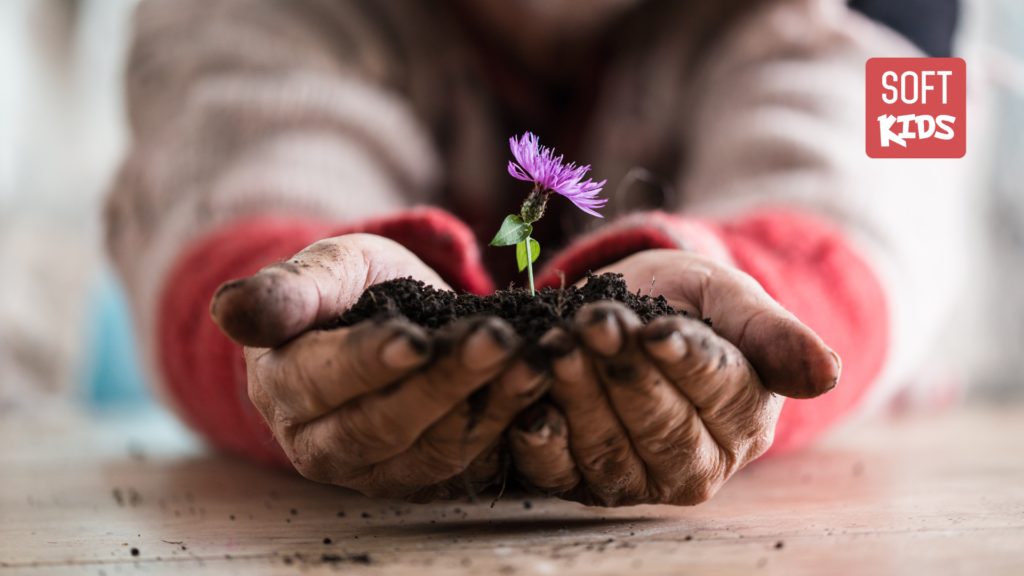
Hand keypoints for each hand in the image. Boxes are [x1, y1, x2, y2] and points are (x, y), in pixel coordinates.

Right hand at [211, 234, 548, 501]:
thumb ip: (286, 291)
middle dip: (446, 382)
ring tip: (531, 358)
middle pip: (385, 424)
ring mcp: (377, 469)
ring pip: (433, 448)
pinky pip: (468, 460)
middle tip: (497, 340)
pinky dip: (507, 420)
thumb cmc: (346, 289)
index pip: (325, 382)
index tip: (415, 338)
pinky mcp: (424, 477)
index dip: (371, 362)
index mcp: (285, 390)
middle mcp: (323, 445)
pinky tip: (537, 380)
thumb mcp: (321, 269)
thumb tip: (230, 312)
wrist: (383, 316)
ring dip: (487, 403)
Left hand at [507, 249, 839, 505]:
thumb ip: (773, 334)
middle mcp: (696, 464)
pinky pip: (560, 473)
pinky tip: (532, 408)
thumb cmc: (689, 302)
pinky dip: (543, 444)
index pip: (718, 396)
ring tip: (557, 345)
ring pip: (609, 450)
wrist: (628, 309)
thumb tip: (828, 375)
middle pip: (661, 429)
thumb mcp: (731, 298)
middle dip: (624, 374)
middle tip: (594, 325)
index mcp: (745, 420)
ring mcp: (636, 479)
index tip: (656, 329)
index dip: (684, 363)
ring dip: (579, 397)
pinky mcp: (581, 480)